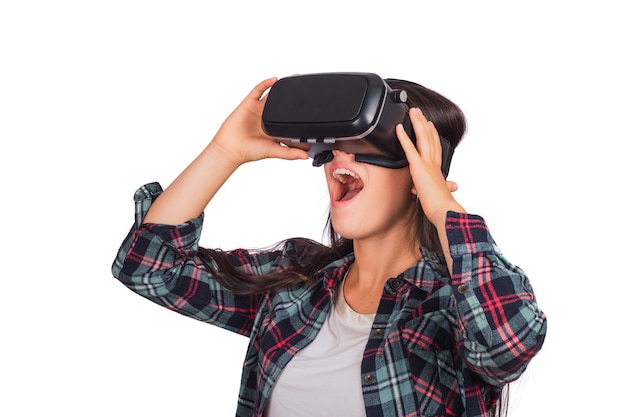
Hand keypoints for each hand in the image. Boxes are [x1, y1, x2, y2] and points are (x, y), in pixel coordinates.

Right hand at [210, 77, 308, 165]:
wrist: (230, 148)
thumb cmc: (249, 151)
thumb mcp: (273, 151)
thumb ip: (289, 153)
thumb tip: (305, 156)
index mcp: (275, 128)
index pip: (290, 119)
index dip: (299, 114)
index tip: (312, 109)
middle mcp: (267, 117)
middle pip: (283, 104)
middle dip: (293, 96)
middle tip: (305, 88)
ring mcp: (258, 109)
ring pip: (272, 95)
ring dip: (281, 87)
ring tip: (293, 79)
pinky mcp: (249, 104)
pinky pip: (258, 90)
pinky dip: (265, 84)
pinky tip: (274, 80)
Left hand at [396, 108, 465, 227]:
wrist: (443, 209)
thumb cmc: (440, 205)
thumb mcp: (433, 194)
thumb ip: (422, 189)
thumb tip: (416, 190)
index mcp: (438, 169)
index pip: (436, 146)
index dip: (432, 134)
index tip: (429, 124)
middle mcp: (434, 162)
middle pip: (430, 137)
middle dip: (423, 123)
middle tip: (418, 111)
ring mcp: (427, 163)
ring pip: (423, 137)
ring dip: (417, 123)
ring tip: (412, 112)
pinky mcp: (418, 167)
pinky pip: (410, 148)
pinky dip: (404, 137)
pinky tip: (399, 128)